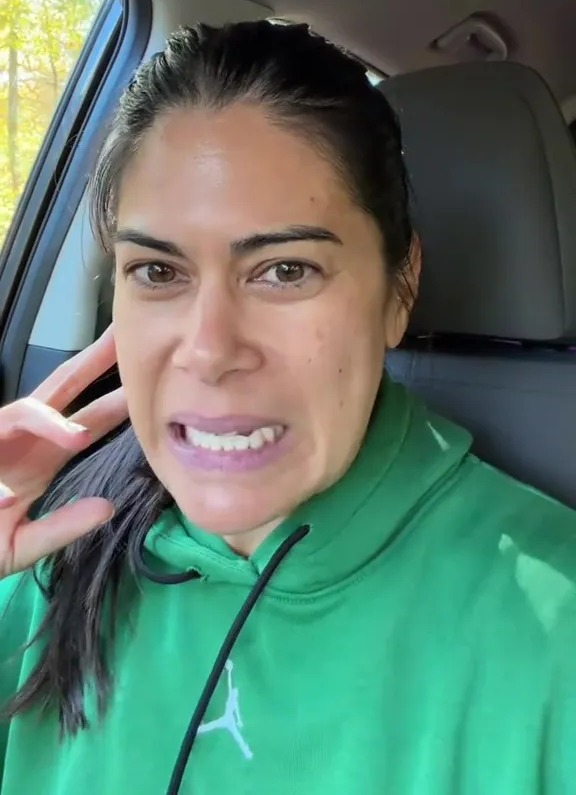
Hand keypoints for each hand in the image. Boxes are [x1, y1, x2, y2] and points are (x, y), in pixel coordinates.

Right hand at [0, 326, 127, 576]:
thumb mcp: (22, 544)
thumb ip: (60, 528)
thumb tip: (106, 509)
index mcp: (41, 458)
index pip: (87, 421)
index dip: (118, 401)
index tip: (151, 381)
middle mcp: (21, 441)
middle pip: (60, 391)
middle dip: (91, 363)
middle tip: (123, 338)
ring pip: (21, 413)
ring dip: (50, 422)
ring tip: (77, 439)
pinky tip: (5, 500)